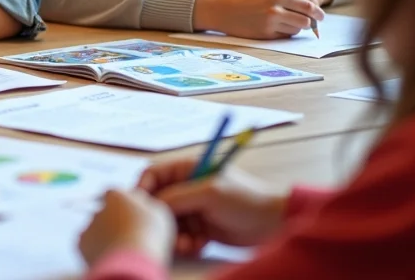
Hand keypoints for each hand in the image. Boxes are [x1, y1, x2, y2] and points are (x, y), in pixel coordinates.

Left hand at [78, 189, 174, 266]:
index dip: (124, 205)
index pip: (115, 194)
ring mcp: (89, 225)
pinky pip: (91, 244)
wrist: (131, 260)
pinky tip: (113, 256)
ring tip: (123, 249)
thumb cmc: (148, 233)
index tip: (132, 215)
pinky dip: (99, 248)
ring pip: (98, 229)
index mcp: (117, 195)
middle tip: (129, 236)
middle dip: (115, 221)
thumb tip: (141, 204)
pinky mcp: (82, 243)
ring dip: (107, 236)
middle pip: (106, 212)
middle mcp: (100, 207)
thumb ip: (147, 204)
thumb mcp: (158, 212)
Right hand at [137, 159, 287, 255]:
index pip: (153, 174)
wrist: (272, 223)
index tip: (142, 207)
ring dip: (175, 235)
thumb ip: (177, 196)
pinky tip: (199, 245)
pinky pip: (181, 235)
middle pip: (158, 201)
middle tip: (168, 233)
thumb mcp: (208, 193)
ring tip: (189, 244)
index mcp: (187, 168)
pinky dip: (186, 242)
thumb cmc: (245, 200)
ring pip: (168, 222)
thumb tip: (152, 203)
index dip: (143, 188)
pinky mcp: (199, 226)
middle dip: (162, 219)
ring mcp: (192, 207)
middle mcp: (186, 187)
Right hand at [192, 0, 322, 38]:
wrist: (220, 9)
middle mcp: (275, 10)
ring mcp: (270, 24)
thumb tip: (305, 7)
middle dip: (309, 22)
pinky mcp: (265, 35)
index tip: (321, 15)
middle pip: (304, 21)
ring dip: (295, 28)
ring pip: (295, 30)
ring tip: (286, 22)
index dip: (317, 12)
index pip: (306, 5)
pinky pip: (283, 36)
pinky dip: (283, 33)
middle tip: (309, 22)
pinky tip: (275, 27)